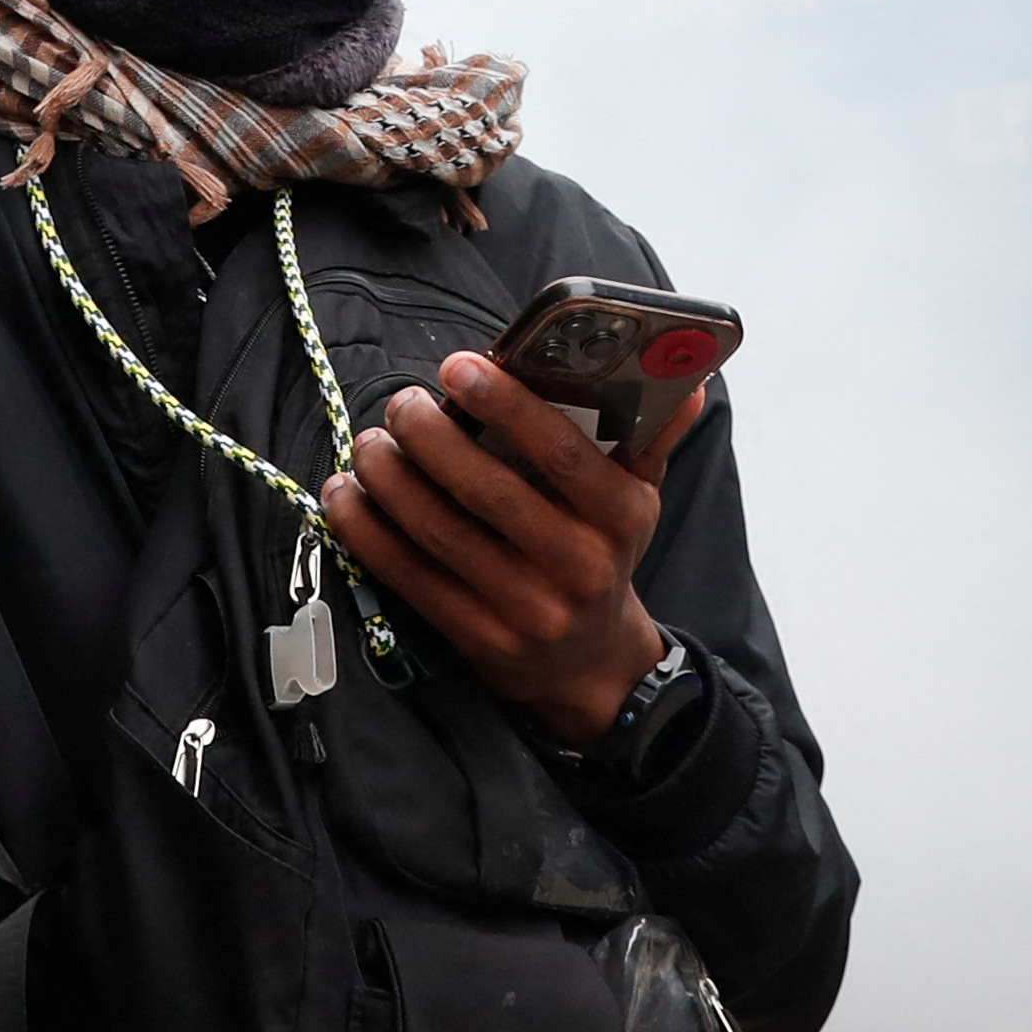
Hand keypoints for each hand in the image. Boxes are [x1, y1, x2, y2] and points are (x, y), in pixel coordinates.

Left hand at [317, 352, 706, 745]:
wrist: (590, 664)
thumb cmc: (603, 555)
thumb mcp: (638, 498)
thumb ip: (650, 435)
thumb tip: (686, 378)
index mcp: (620, 518)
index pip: (564, 453)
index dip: (507, 404)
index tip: (460, 367)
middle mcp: (578, 566)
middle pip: (488, 492)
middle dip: (431, 437)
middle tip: (402, 403)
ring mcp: (525, 609)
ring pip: (440, 533)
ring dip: (390, 479)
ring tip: (370, 443)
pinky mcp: (477, 638)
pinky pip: (409, 577)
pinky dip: (367, 532)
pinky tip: (345, 497)